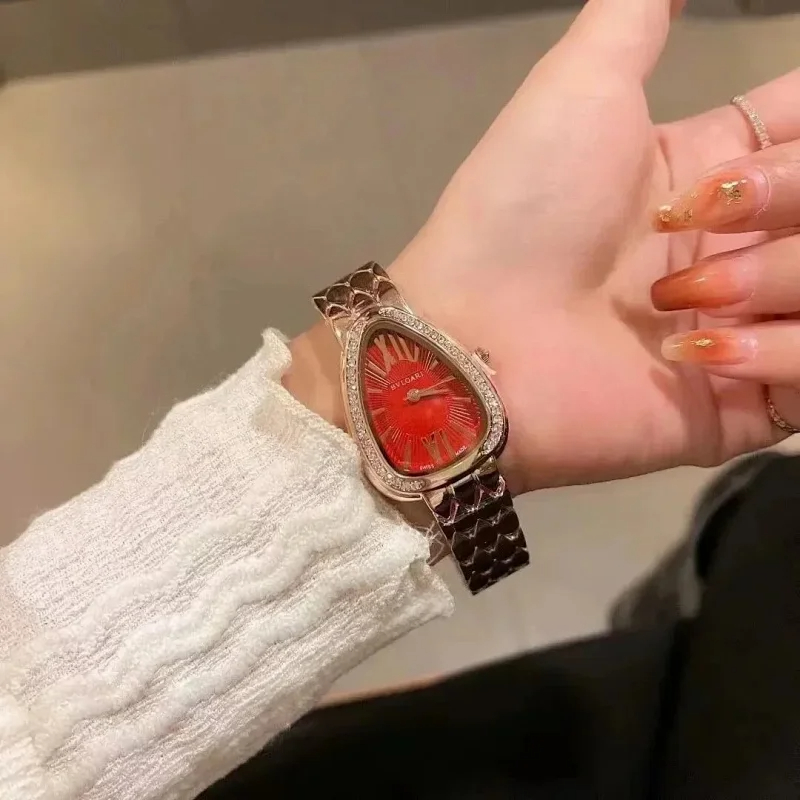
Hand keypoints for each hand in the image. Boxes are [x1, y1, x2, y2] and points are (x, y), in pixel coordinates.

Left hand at [383, 0, 799, 492]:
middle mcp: (732, 252)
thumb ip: (637, 15)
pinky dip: (779, 354)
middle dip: (787, 193)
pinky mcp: (735, 407)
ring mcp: (737, 331)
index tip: (797, 123)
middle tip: (703, 215)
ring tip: (674, 301)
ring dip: (771, 278)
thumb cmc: (522, 210)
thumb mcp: (580, 85)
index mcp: (708, 178)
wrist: (473, 338)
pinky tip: (699, 352)